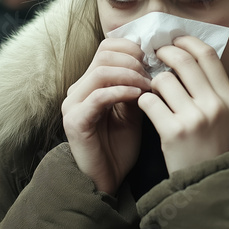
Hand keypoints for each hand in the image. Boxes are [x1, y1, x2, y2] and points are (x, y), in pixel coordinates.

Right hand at [62, 38, 152, 195]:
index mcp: (90, 84)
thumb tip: (154, 64)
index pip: (107, 48)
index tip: (153, 61)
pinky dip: (121, 91)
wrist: (106, 180)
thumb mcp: (134, 110)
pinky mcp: (75, 121)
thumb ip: (138, 87)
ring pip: (101, 72)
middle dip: (133, 61)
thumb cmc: (120, 147)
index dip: (131, 49)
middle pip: (104, 55)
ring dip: (130, 75)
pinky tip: (139, 96)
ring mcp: (73, 105)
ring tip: (148, 85)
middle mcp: (78, 90)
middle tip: (153, 74)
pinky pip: (98, 96)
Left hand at [138, 36, 228, 172]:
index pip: (208, 56)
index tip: (175, 40)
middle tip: (154, 54)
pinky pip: (149, 102)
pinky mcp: (174, 132)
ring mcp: (194, 119)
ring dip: (152, 82)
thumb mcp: (226, 119)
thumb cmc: (215, 151)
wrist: (211, 187)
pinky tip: (146, 108)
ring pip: (163, 80)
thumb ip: (213, 92)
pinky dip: (143, 101)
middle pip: (184, 61)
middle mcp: (215, 105)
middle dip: (164, 53)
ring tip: (152, 90)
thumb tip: (188, 60)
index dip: (188, 42)